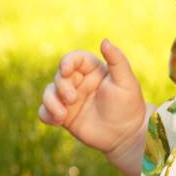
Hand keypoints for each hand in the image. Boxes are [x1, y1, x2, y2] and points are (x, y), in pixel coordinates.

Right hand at [38, 40, 146, 154]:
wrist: (126, 135)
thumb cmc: (129, 106)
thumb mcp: (126, 82)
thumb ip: (117, 61)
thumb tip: (105, 41)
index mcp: (93, 70)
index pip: (74, 59)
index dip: (67, 61)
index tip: (66, 70)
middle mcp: (79, 82)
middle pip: (59, 76)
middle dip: (61, 86)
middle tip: (72, 99)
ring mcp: (70, 99)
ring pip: (49, 93)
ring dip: (51, 101)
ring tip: (62, 115)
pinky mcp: (64, 116)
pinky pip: (45, 111)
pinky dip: (46, 113)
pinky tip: (58, 121)